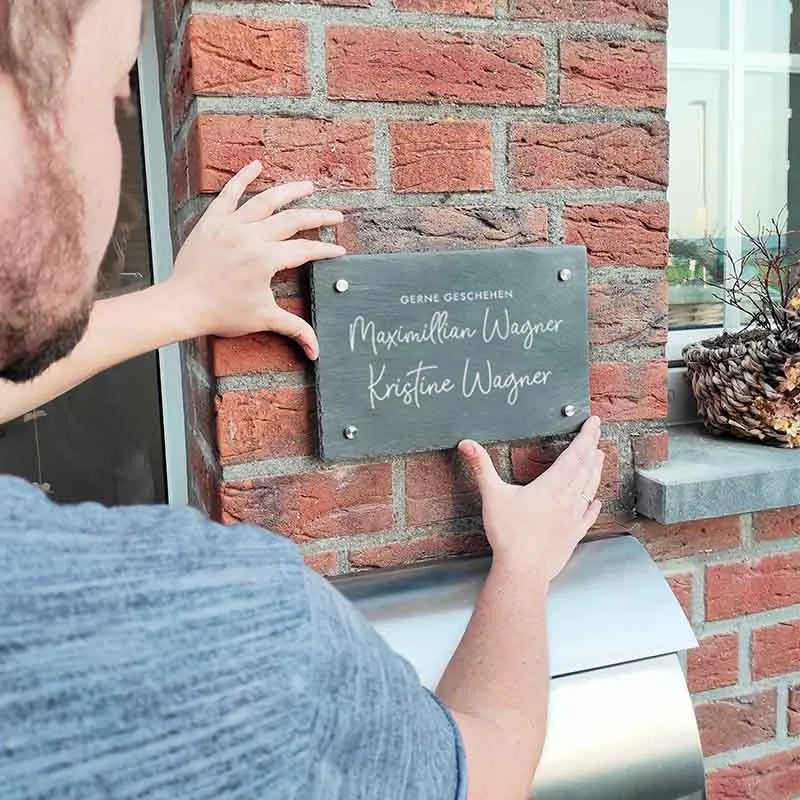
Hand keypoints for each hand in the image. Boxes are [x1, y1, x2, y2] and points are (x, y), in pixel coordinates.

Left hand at [165, 161, 344, 358]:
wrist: (182, 304)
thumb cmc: (220, 313)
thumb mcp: (263, 319)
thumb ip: (294, 329)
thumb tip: (316, 351)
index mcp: (265, 260)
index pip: (305, 250)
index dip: (326, 250)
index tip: (339, 250)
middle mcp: (251, 237)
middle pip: (293, 219)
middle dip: (319, 217)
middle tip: (337, 214)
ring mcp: (231, 225)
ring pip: (266, 200)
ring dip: (290, 191)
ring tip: (309, 186)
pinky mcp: (213, 220)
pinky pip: (230, 194)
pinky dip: (242, 177)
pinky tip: (256, 165)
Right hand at [459, 417, 603, 581]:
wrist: (523, 570)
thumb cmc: (508, 534)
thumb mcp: (492, 496)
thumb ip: (481, 467)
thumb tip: (467, 444)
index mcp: (551, 486)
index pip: (574, 455)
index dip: (585, 436)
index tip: (593, 422)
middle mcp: (567, 499)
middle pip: (585, 468)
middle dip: (592, 446)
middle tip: (597, 431)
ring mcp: (573, 518)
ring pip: (590, 488)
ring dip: (595, 470)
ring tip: (600, 456)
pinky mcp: (573, 535)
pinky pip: (588, 516)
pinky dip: (594, 504)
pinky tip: (596, 501)